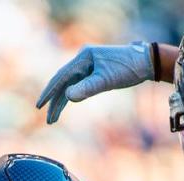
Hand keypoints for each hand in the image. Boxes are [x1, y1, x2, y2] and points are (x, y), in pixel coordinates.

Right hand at [36, 42, 154, 123]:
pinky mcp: (93, 73)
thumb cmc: (127, 68)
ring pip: (69, 86)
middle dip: (54, 101)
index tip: (39, 105)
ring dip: (61, 102)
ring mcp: (87, 66)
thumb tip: (67, 97)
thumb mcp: (107, 80)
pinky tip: (65, 106)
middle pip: (62, 83)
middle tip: (47, 119)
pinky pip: (77, 86)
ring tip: (53, 120)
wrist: (144, 62)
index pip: (61, 77)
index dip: (49, 92)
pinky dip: (71, 97)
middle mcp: (82, 60)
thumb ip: (87, 88)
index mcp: (83, 57)